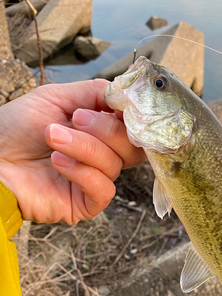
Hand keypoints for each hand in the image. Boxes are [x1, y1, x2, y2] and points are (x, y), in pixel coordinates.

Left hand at [0, 80, 145, 223]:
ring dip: (84, 147)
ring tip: (53, 138)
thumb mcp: (55, 97)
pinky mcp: (86, 203)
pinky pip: (104, 189)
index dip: (129, 117)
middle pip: (131, 146)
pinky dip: (83, 173)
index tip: (115, 105)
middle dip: (106, 129)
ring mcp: (94, 180)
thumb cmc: (15, 128)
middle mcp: (101, 156)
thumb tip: (125, 94)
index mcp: (99, 131)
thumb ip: (94, 92)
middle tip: (76, 119)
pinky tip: (58, 162)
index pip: (131, 127)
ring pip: (114, 165)